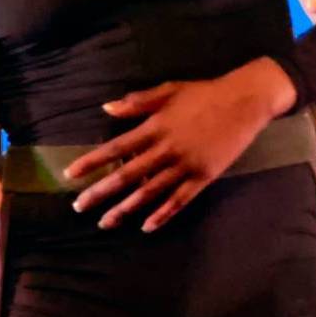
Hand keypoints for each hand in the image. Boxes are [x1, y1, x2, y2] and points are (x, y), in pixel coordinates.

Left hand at [64, 58, 295, 231]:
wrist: (245, 101)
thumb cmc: (204, 93)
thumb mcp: (168, 90)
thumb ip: (137, 102)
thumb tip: (107, 108)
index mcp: (154, 127)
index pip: (115, 148)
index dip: (91, 162)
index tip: (71, 174)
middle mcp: (166, 149)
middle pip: (126, 175)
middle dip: (100, 192)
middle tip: (79, 207)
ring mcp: (185, 165)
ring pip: (149, 193)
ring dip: (125, 209)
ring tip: (105, 222)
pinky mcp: (203, 176)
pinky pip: (179, 200)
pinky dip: (162, 214)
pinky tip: (146, 226)